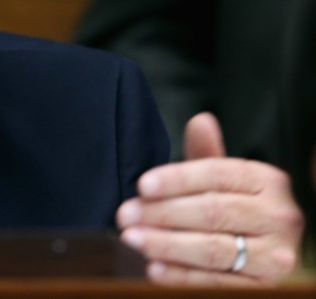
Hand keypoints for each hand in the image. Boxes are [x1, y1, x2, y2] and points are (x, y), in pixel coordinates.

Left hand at [116, 112, 303, 285]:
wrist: (268, 254)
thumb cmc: (237, 209)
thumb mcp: (226, 180)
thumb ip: (207, 155)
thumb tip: (201, 120)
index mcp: (267, 181)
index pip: (217, 174)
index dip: (177, 179)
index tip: (142, 185)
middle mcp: (278, 217)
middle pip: (212, 212)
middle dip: (161, 213)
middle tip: (125, 215)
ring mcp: (275, 256)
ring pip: (212, 249)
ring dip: (166, 245)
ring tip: (132, 238)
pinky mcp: (266, 288)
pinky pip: (217, 283)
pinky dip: (182, 276)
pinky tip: (154, 269)